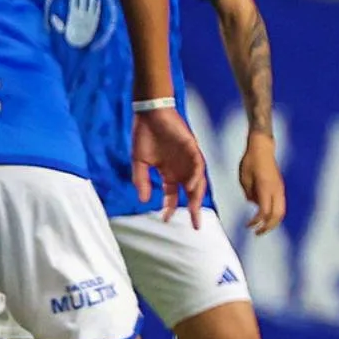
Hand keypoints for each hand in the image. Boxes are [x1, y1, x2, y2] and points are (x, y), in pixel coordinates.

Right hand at [51, 0, 102, 47]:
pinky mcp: (95, 20)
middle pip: (83, 2)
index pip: (73, 3)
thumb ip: (58, 23)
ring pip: (91, 5)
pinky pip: (97, 11)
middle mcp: (82, 15)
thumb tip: (52, 16)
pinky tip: (98, 0)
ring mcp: (90, 17)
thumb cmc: (71, 37)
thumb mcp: (62, 30)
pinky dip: (98, 6)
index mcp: (73, 16)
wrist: (81, 43)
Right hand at [131, 105, 207, 227]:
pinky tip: (191, 187)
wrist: (150, 114)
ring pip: (198, 180)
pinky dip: (196, 176)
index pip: (172, 194)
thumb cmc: (144, 135)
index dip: (170, 207)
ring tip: (195, 209)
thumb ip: (140, 181)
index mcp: (168, 172)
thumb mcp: (139, 163)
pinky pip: (198, 165)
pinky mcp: (192, 148)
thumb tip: (142, 200)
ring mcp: (188, 158)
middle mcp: (181, 168)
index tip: (166, 219)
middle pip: (190, 192)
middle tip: (195, 225)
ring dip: (197, 195)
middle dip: (193, 209)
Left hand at [239, 133, 285, 233]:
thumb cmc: (250, 161)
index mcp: (266, 187)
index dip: (257, 221)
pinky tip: (263, 216)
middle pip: (278, 214)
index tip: (248, 226)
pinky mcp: (279, 187)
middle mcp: (276, 189)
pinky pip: (280, 204)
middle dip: (268, 226)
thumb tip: (254, 204)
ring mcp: (280, 188)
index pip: (265, 211)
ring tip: (261, 228)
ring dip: (273, 221)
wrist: (262, 148)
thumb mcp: (243, 178)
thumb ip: (249, 193)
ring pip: (281, 210)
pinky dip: (274, 213)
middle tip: (257, 233)